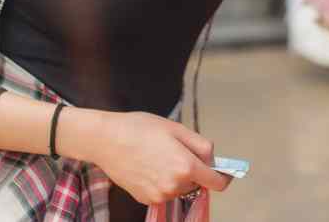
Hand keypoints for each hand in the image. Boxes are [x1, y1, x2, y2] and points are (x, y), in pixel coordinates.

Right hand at [88, 112, 229, 205]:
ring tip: (159, 156)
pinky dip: (162, 182)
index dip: (223, 175)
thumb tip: (213, 160)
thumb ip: (202, 146)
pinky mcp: (146, 199)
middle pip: (197, 183)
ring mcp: (159, 195)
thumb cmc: (141, 129)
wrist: (106, 140)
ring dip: (177, 177)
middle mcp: (174, 186)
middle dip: (193, 170)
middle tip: (176, 150)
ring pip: (180, 188)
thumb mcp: (177, 129)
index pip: (217, 183)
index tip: (222, 170)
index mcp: (186, 167)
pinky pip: (164, 192)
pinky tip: (149, 166)